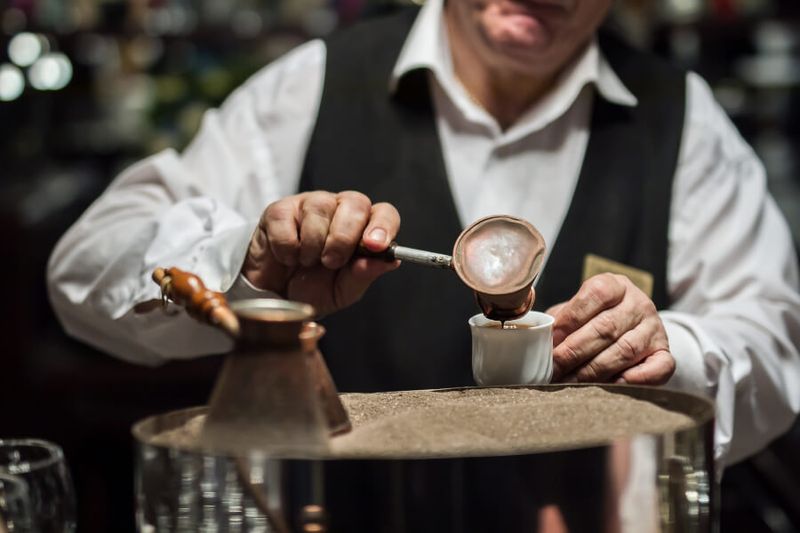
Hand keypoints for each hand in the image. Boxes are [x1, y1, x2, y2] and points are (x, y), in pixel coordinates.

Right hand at [242, 190, 400, 315]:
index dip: (383, 226)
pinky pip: (287, 221)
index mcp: (362, 228)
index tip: (374, 246)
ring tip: (305, 262)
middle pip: (355, 203)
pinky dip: (287, 248)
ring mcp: (309, 205)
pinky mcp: (280, 210)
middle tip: (331, 262)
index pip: (384, 213)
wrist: (274, 297)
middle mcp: (339, 209)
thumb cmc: (312, 287)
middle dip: (344, 238)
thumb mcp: (342, 291)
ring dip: (313, 245)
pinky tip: (287, 256)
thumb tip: (389, 261)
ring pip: (320, 209)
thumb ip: (364, 275)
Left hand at [546, 273, 674, 384]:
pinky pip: (659, 367)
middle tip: (554, 368)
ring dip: (594, 370)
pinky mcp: (665, 353)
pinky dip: (637, 379)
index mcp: (615, 285)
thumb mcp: (578, 310)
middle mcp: (639, 304)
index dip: (571, 318)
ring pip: (625, 350)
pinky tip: (614, 385)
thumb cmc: (595, 319)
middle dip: (575, 351)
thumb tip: (536, 334)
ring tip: (571, 382)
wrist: (633, 329)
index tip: (551, 339)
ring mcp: (655, 328)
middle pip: (606, 327)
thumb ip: (561, 318)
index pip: (595, 294)